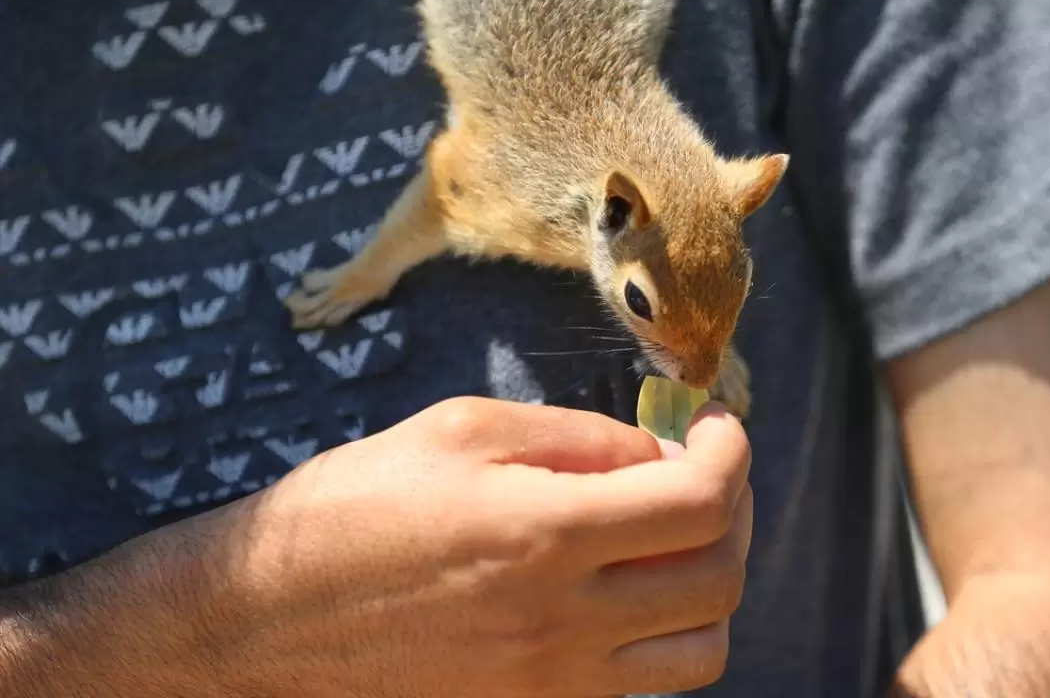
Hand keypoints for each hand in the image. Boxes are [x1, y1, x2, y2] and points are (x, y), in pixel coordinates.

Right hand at [216, 397, 752, 696]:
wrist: (264, 621)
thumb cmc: (351, 509)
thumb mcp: (460, 432)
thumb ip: (577, 438)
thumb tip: (657, 453)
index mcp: (546, 534)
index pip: (701, 503)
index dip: (731, 453)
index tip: (716, 428)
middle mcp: (564, 621)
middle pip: (719, 579)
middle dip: (735, 511)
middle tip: (705, 472)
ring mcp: (553, 682)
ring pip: (700, 651)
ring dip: (711, 586)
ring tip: (676, 539)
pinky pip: (641, 685)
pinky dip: (662, 633)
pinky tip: (625, 588)